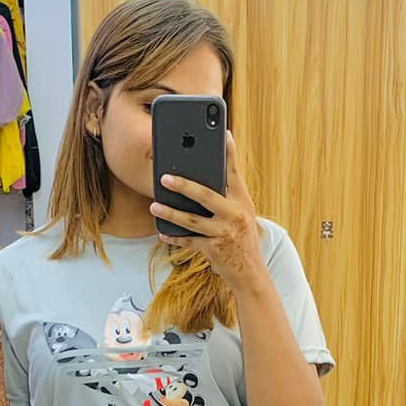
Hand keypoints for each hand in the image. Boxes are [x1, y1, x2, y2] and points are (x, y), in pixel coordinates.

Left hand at [150, 133, 265, 293]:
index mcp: (242, 200)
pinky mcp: (214, 250)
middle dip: (183, 185)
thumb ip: (226, 196)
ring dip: (170, 213)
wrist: (250, 272)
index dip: (229, 152)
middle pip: (206, 195)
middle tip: (164, 178)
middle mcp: (235, 214)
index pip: (234, 172)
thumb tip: (198, 179)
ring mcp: (225, 232)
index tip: (223, 133)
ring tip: (154, 206)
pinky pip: (189, 241)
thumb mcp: (241, 213)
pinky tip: (162, 231)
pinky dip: (174, 237)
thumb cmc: (241, 238)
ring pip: (192, 220)